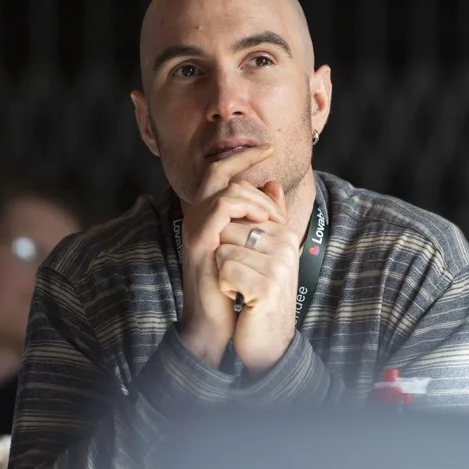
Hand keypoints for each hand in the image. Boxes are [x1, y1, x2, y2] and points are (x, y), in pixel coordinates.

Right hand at [177, 146, 285, 366]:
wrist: (215, 321)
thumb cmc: (233, 284)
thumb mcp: (253, 242)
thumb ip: (262, 214)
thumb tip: (273, 183)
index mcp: (207, 215)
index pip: (219, 172)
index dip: (242, 156)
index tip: (269, 147)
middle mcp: (196, 217)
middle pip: (215, 171)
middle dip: (244, 157)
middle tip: (270, 151)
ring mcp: (195, 229)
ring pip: (224, 189)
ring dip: (256, 197)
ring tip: (272, 215)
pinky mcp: (199, 243)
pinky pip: (222, 208)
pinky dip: (246, 208)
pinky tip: (263, 222)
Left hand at [216, 181, 300, 374]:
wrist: (268, 341)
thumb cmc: (261, 293)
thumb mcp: (266, 253)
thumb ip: (270, 216)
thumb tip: (271, 182)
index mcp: (285, 232)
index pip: (237, 212)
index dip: (228, 241)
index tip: (246, 264)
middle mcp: (286, 244)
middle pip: (227, 229)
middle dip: (223, 255)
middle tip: (243, 279)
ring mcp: (279, 264)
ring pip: (222, 250)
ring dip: (223, 273)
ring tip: (242, 289)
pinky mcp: (267, 286)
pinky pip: (225, 271)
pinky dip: (225, 287)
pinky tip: (241, 300)